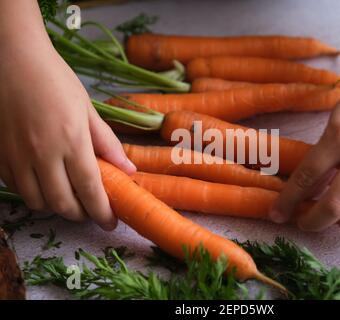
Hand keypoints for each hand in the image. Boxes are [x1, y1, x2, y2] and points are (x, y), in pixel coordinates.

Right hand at [0, 41, 134, 229]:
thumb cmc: (55, 79)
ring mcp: (16, 156)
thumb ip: (107, 143)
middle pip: (62, 203)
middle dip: (80, 214)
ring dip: (55, 206)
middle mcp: (42, 154)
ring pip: (36, 201)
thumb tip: (128, 170)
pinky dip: (32, 192)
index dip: (102, 212)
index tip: (110, 222)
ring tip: (68, 196)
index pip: (91, 189)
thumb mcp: (87, 109)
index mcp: (71, 141)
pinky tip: (42, 181)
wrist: (12, 58)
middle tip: (90, 210)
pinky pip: (15, 187)